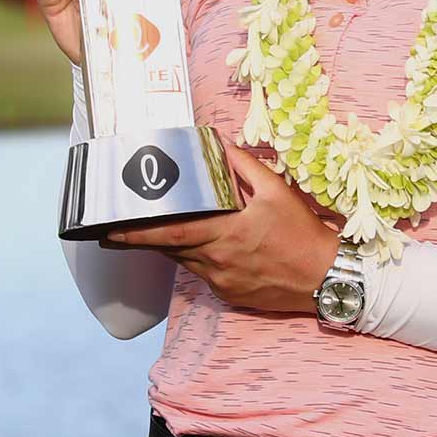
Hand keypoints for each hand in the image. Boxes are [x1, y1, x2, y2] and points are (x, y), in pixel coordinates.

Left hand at [99, 135, 338, 315]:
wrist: (326, 279)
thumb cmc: (302, 233)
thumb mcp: (277, 191)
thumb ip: (243, 166)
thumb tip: (219, 143)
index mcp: (226, 233)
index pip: (171, 232)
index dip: (137, 232)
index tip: (110, 229)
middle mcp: (217, 260)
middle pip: (169, 247)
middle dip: (140, 238)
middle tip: (113, 229)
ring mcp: (221, 280)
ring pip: (183, 259)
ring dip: (167, 245)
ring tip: (149, 229)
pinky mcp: (227, 293)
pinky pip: (201, 272)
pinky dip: (194, 256)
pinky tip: (198, 244)